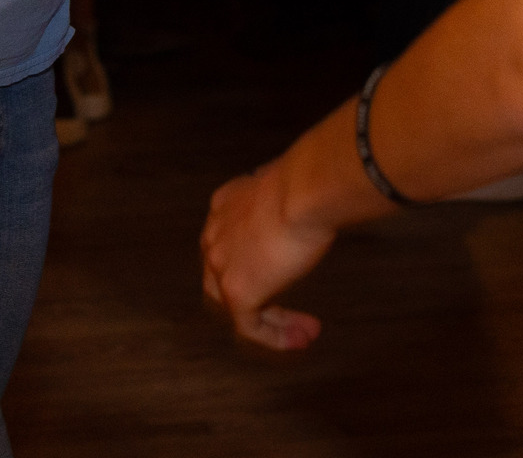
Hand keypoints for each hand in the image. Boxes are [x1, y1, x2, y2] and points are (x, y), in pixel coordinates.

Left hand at [200, 163, 331, 350]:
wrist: (305, 192)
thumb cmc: (307, 183)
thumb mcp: (289, 189)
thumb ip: (286, 204)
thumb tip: (307, 207)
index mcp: (225, 206)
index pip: (232, 244)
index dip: (259, 263)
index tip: (288, 270)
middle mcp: (215, 236)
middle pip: (228, 278)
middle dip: (261, 297)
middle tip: (290, 310)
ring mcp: (222, 266)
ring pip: (239, 305)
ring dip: (272, 320)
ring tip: (302, 332)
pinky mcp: (237, 292)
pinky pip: (250, 326)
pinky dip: (274, 336)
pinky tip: (298, 339)